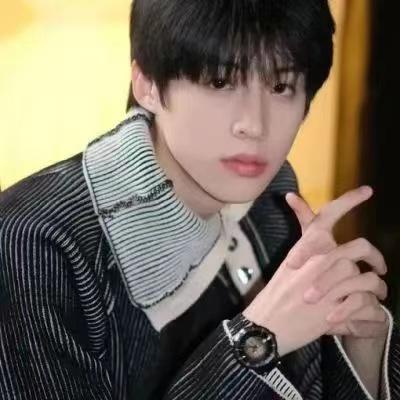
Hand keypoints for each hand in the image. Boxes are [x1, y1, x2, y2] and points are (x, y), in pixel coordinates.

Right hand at [243, 186, 386, 355]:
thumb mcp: (287, 266)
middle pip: (359, 247)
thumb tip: (300, 214)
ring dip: (377, 286)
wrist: (267, 325)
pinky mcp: (335, 309)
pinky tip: (372, 312)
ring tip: (379, 292)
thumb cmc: (274, 295)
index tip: (367, 191)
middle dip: (375, 255)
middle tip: (381, 266)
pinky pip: (366, 304)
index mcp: (305, 249)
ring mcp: (327, 285)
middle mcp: (318, 262)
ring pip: (366, 276)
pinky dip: (372, 310)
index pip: (327, 217)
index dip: (348, 200)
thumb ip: (304, 245)